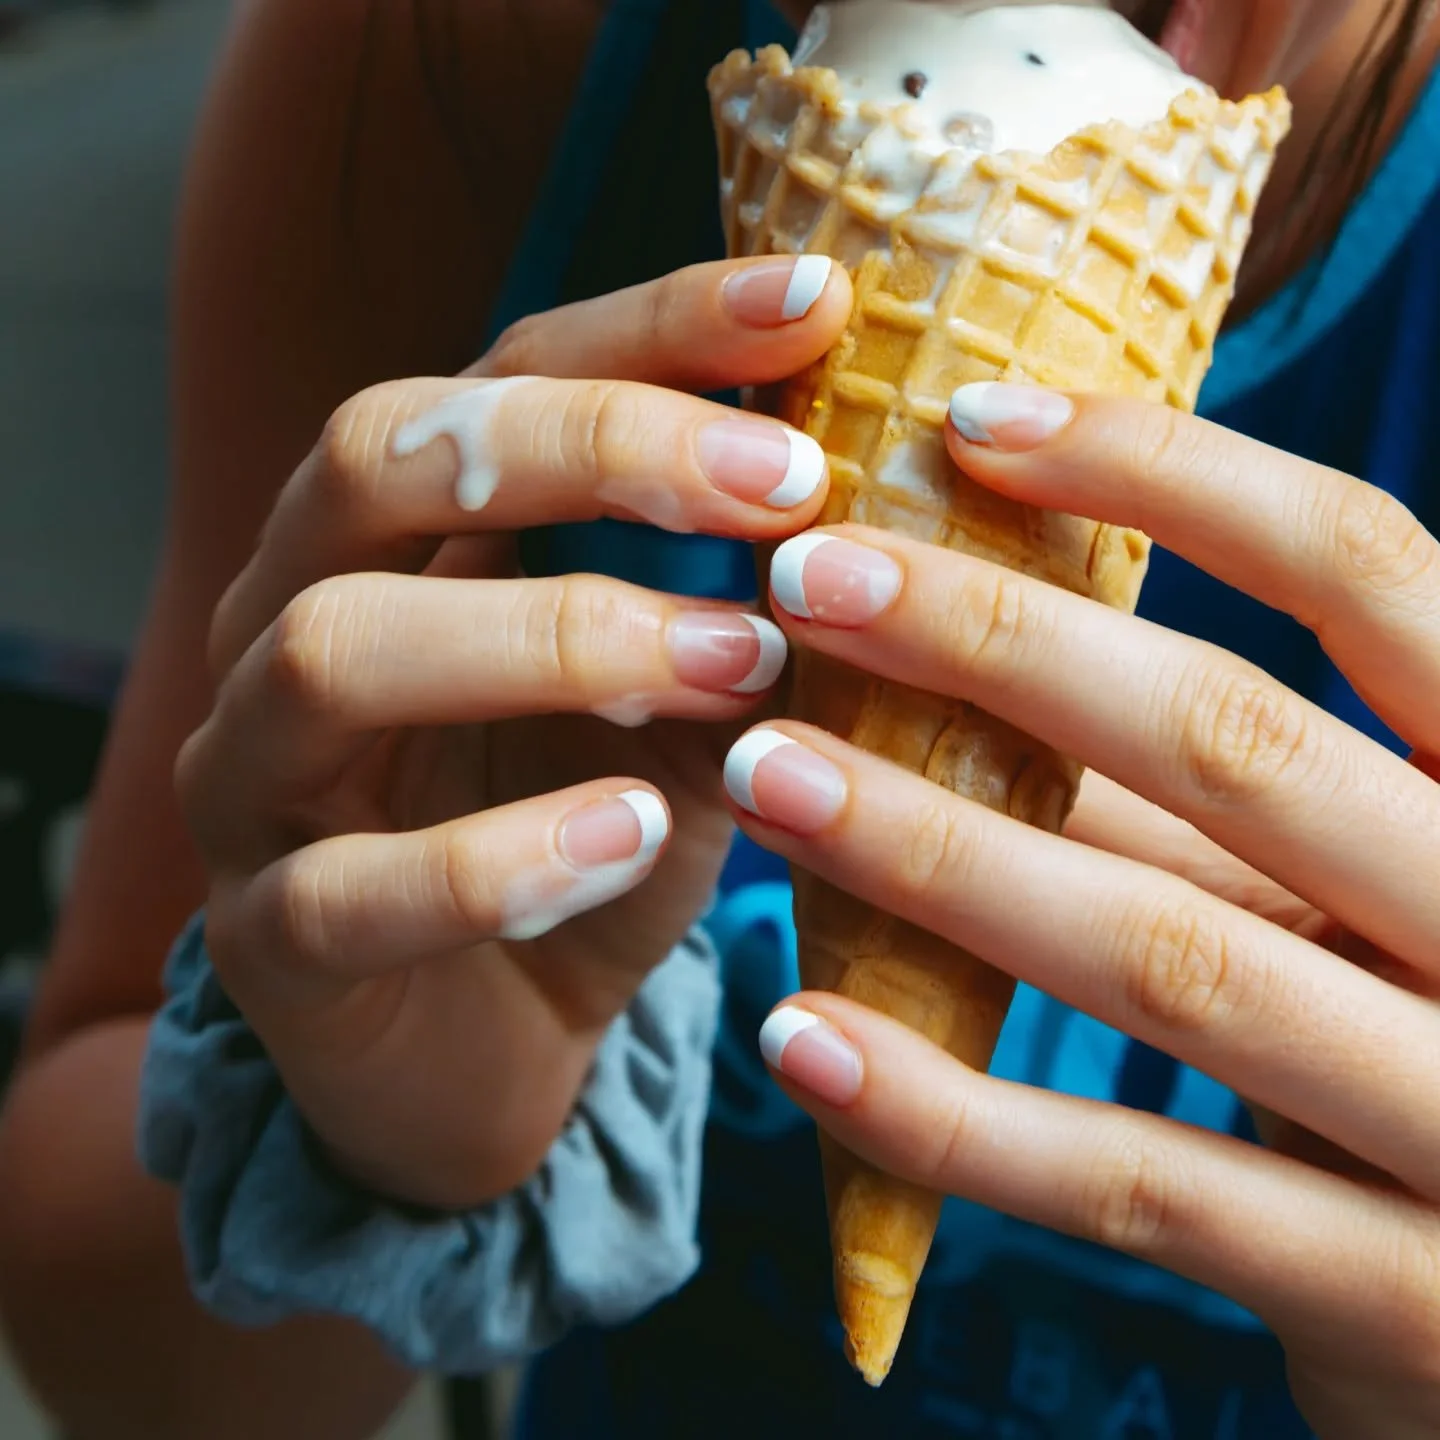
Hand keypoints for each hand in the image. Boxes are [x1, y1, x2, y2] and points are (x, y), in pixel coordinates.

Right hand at [175, 255, 851, 1209]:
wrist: (489, 1056)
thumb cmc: (591, 857)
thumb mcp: (686, 723)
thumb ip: (743, 625)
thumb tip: (872, 521)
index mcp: (399, 542)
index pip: (497, 376)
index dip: (651, 325)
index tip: (816, 305)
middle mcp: (295, 619)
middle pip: (374, 455)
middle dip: (589, 447)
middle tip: (783, 485)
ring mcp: (257, 778)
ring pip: (335, 649)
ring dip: (556, 639)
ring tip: (736, 666)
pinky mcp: (270, 941)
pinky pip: (347, 889)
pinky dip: (502, 856)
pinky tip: (633, 835)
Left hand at [724, 383, 1439, 1438]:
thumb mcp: (1356, 893)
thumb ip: (1210, 800)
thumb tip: (974, 671)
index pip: (1368, 569)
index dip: (1174, 473)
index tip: (973, 421)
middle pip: (1235, 743)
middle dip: (998, 648)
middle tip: (802, 583)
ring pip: (1165, 954)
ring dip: (935, 857)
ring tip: (762, 774)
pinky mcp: (1396, 1301)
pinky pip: (1138, 1189)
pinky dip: (952, 1113)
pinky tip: (798, 1038)